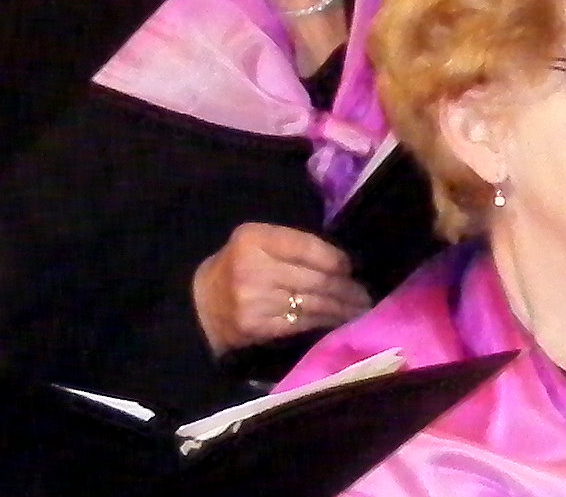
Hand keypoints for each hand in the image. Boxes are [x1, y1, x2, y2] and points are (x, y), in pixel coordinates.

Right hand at [192, 222, 371, 353]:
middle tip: (366, 295)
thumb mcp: (256, 241)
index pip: (309, 247)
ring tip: (359, 309)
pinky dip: (323, 323)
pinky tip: (337, 322)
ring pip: (313, 304)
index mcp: (255, 238)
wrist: (199, 305)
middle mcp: (254, 268)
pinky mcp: (257, 327)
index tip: (352, 268)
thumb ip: (292, 244)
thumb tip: (343, 261)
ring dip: (341, 309)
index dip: (337, 260)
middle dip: (346, 289)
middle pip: (315, 279)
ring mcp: (254, 300)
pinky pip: (301, 324)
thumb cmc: (237, 267)